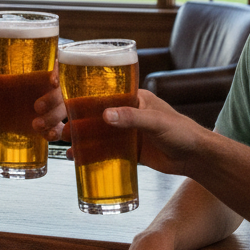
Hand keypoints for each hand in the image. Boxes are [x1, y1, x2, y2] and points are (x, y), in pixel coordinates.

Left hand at [0, 68, 66, 140]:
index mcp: (39, 73)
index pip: (55, 67)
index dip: (58, 72)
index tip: (52, 80)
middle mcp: (49, 89)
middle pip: (59, 92)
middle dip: (52, 100)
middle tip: (37, 106)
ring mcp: (51, 108)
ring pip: (60, 112)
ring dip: (52, 119)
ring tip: (35, 125)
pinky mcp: (49, 125)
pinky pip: (59, 129)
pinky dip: (56, 133)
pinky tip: (47, 136)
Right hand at [61, 89, 208, 174]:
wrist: (196, 158)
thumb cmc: (182, 131)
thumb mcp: (156, 122)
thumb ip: (132, 118)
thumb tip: (105, 116)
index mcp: (131, 97)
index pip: (99, 92)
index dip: (78, 94)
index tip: (58, 98)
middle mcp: (125, 111)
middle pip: (91, 112)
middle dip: (70, 117)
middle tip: (53, 125)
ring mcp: (125, 131)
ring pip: (94, 131)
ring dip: (76, 136)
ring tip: (59, 142)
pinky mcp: (127, 149)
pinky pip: (104, 149)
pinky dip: (89, 153)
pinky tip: (75, 158)